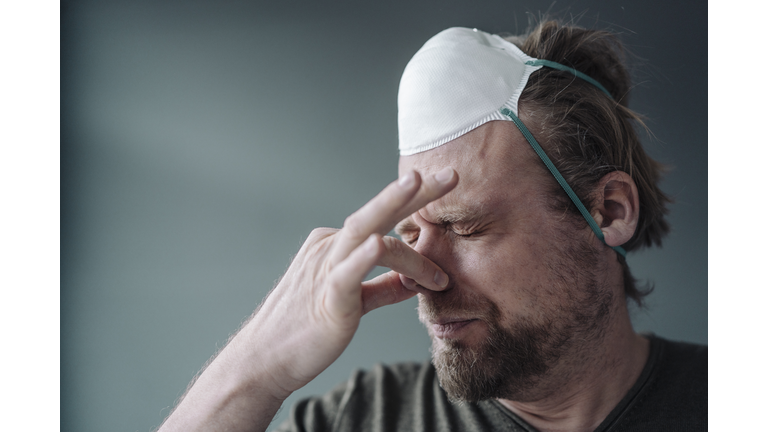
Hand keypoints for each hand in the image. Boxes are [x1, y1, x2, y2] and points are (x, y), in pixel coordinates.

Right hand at [246, 167, 457, 397]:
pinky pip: (346, 273)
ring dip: (394, 205)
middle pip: (376, 213)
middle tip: (450, 174)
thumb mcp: (355, 303)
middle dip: (414, 191)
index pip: (382, 223)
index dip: (415, 206)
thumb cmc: (306, 332)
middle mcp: (330, 249)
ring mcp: (325, 269)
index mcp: (335, 248)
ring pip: (364, 230)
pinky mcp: (327, 298)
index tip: (445, 189)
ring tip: (423, 184)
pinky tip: (377, 242)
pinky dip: (362, 256)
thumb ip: (383, 289)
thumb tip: (414, 282)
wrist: (265, 361)